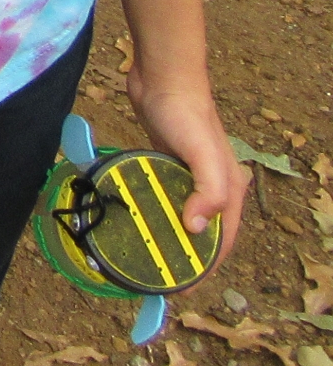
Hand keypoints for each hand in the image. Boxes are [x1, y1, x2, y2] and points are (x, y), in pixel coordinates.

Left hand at [124, 68, 247, 259]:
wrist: (163, 77)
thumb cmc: (186, 114)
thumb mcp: (202, 153)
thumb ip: (207, 190)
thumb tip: (197, 229)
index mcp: (228, 190)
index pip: (222, 240)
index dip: (206, 267)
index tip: (183, 288)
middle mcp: (212, 186)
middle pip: (204, 232)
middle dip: (187, 257)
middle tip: (160, 276)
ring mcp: (189, 174)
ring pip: (181, 215)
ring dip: (169, 236)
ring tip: (146, 255)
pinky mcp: (167, 162)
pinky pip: (163, 196)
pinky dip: (155, 212)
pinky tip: (137, 221)